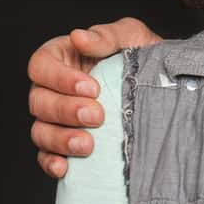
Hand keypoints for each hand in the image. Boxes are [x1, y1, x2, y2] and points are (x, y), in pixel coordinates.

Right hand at [28, 18, 161, 177]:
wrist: (165, 92)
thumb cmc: (142, 59)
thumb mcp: (131, 37)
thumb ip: (106, 35)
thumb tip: (79, 37)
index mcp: (61, 59)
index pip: (41, 65)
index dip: (60, 78)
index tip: (92, 88)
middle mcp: (53, 90)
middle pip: (38, 101)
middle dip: (66, 110)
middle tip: (97, 116)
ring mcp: (56, 120)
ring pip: (40, 131)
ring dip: (60, 139)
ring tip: (87, 145)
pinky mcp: (64, 146)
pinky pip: (46, 156)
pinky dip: (51, 162)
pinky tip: (65, 168)